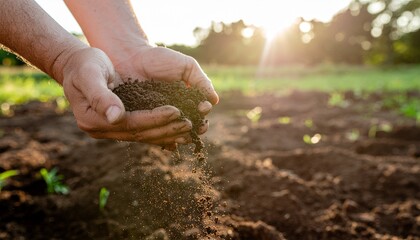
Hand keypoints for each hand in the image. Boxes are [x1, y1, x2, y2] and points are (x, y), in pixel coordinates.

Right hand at [62, 47, 195, 145]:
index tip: (176, 111)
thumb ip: (100, 95)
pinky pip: (142, 131)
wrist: (77, 65)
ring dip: (167, 134)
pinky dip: (160, 131)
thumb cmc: (84, 65)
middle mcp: (101, 129)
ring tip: (189, 130)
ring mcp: (109, 129)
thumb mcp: (89, 75)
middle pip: (139, 133)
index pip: (129, 123)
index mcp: (91, 119)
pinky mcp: (119, 124)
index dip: (154, 118)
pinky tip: (177, 130)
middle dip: (166, 129)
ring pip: (143, 136)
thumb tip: (115, 117)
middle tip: (190, 124)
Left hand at [113, 45, 218, 138]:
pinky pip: (154, 135)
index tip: (203, 108)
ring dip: (181, 136)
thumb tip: (215, 100)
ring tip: (184, 134)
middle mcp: (174, 112)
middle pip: (189, 126)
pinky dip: (162, 140)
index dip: (203, 113)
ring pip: (173, 134)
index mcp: (186, 100)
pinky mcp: (143, 124)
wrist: (130, 58)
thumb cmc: (158, 59)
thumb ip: (200, 81)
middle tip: (197, 126)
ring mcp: (158, 119)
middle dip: (195, 128)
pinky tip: (169, 141)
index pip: (199, 112)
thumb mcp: (185, 66)